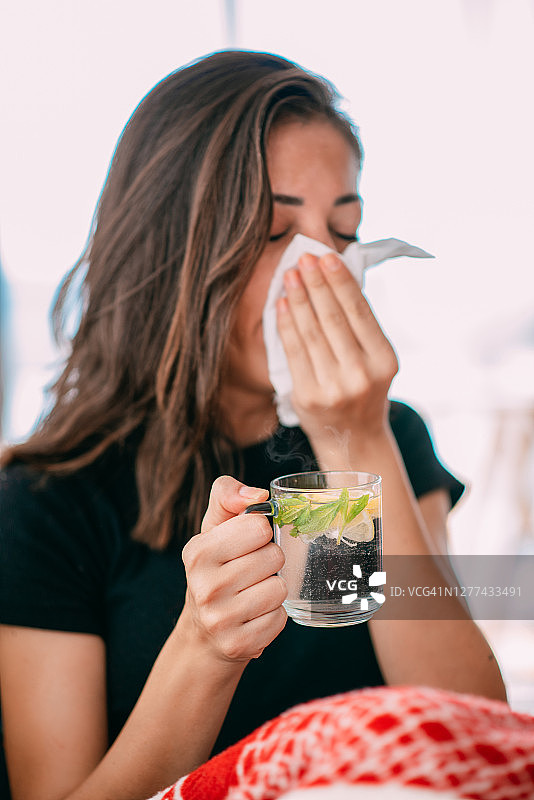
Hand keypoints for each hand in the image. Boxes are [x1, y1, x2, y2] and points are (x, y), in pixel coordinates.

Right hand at [181, 477, 286, 662]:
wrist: (204, 631)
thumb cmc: (216, 567)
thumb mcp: (214, 528)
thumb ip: (227, 495)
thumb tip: (257, 494)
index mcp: (198, 552)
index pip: (259, 526)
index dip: (260, 534)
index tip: (246, 545)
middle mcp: (204, 586)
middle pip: (274, 557)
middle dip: (269, 561)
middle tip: (250, 572)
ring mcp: (220, 619)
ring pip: (280, 588)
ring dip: (273, 588)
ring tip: (252, 593)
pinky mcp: (239, 645)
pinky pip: (280, 618)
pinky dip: (273, 615)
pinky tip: (254, 615)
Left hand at [276, 251, 397, 445]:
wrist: (354, 440)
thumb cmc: (363, 390)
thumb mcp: (375, 361)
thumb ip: (360, 327)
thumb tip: (334, 279)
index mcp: (384, 361)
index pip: (359, 312)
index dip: (341, 282)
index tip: (327, 257)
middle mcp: (361, 375)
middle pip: (333, 319)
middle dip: (317, 284)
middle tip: (303, 257)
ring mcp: (334, 388)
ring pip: (311, 333)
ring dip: (298, 299)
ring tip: (290, 274)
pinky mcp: (308, 397)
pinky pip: (293, 352)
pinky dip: (286, 325)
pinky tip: (281, 304)